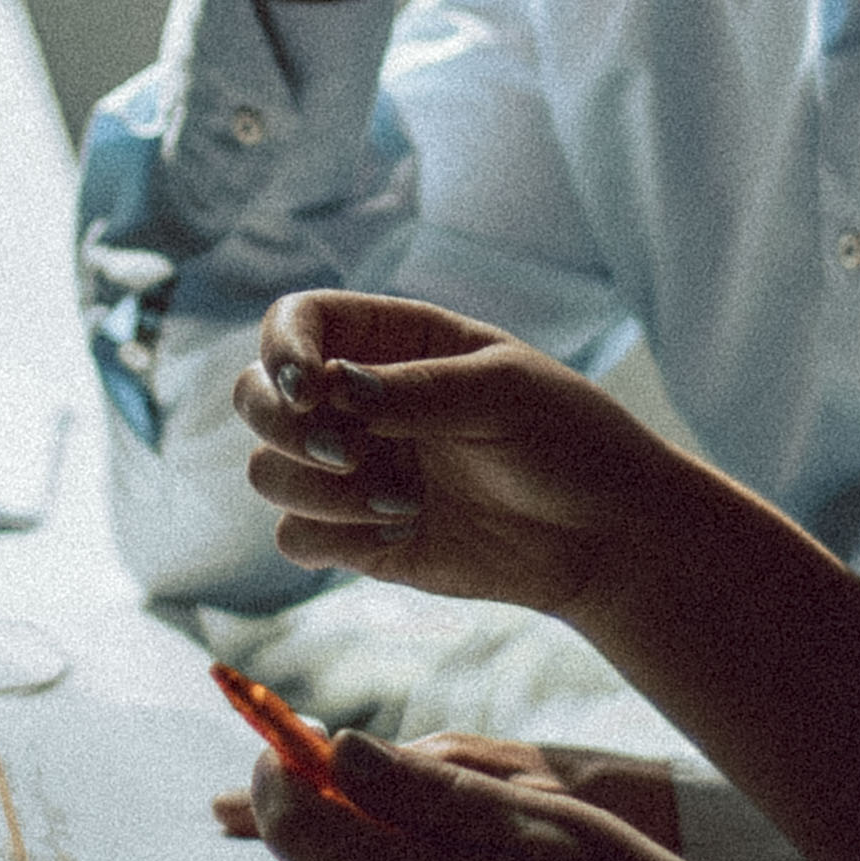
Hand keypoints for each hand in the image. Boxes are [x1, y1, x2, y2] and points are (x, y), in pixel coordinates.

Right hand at [231, 292, 722, 624]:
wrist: (604, 539)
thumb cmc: (569, 443)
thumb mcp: (504, 396)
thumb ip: (415, 390)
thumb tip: (329, 385)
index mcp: (393, 342)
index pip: (297, 321)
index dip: (282, 348)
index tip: (308, 387)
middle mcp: (357, 401)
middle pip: (255, 395)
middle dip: (285, 426)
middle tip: (352, 454)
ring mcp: (352, 469)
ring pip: (266, 471)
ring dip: (319, 490)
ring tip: (403, 504)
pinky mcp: (355, 535)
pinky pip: (294, 536)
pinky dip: (332, 537)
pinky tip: (402, 534)